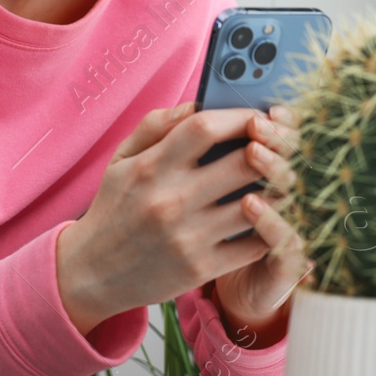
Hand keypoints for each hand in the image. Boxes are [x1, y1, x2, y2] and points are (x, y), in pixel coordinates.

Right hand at [56, 100, 307, 334]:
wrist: (91, 273)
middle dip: (274, 149)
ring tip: (284, 178)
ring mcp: (188, 237)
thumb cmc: (113, 208)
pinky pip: (254, 243)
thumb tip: (199, 102)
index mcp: (151, 167)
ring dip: (278, 189)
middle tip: (285, 144)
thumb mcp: (121, 159)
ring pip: (259, 204)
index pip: (205, 127)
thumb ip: (156, 125)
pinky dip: (270, 227)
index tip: (259, 115)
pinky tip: (271, 215)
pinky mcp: (201, 268)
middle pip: (244, 163)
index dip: (240, 115)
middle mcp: (170, 200)